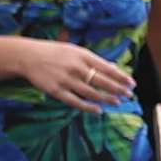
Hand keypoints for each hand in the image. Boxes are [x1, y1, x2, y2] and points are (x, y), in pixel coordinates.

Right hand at [16, 39, 134, 111]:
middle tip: (128, 94)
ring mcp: (66, 80)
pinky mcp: (56, 91)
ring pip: (91, 93)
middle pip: (102, 82)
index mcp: (83, 56)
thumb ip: (94, 60)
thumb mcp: (76, 51)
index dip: (121, 77)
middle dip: (117, 89)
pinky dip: (88, 107)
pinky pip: (75, 101)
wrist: (28, 56)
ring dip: (106, 98)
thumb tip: (114, 67)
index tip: (131, 83)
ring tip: (117, 102)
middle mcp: (76, 68)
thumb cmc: (55, 53)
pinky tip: (99, 110)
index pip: (107, 68)